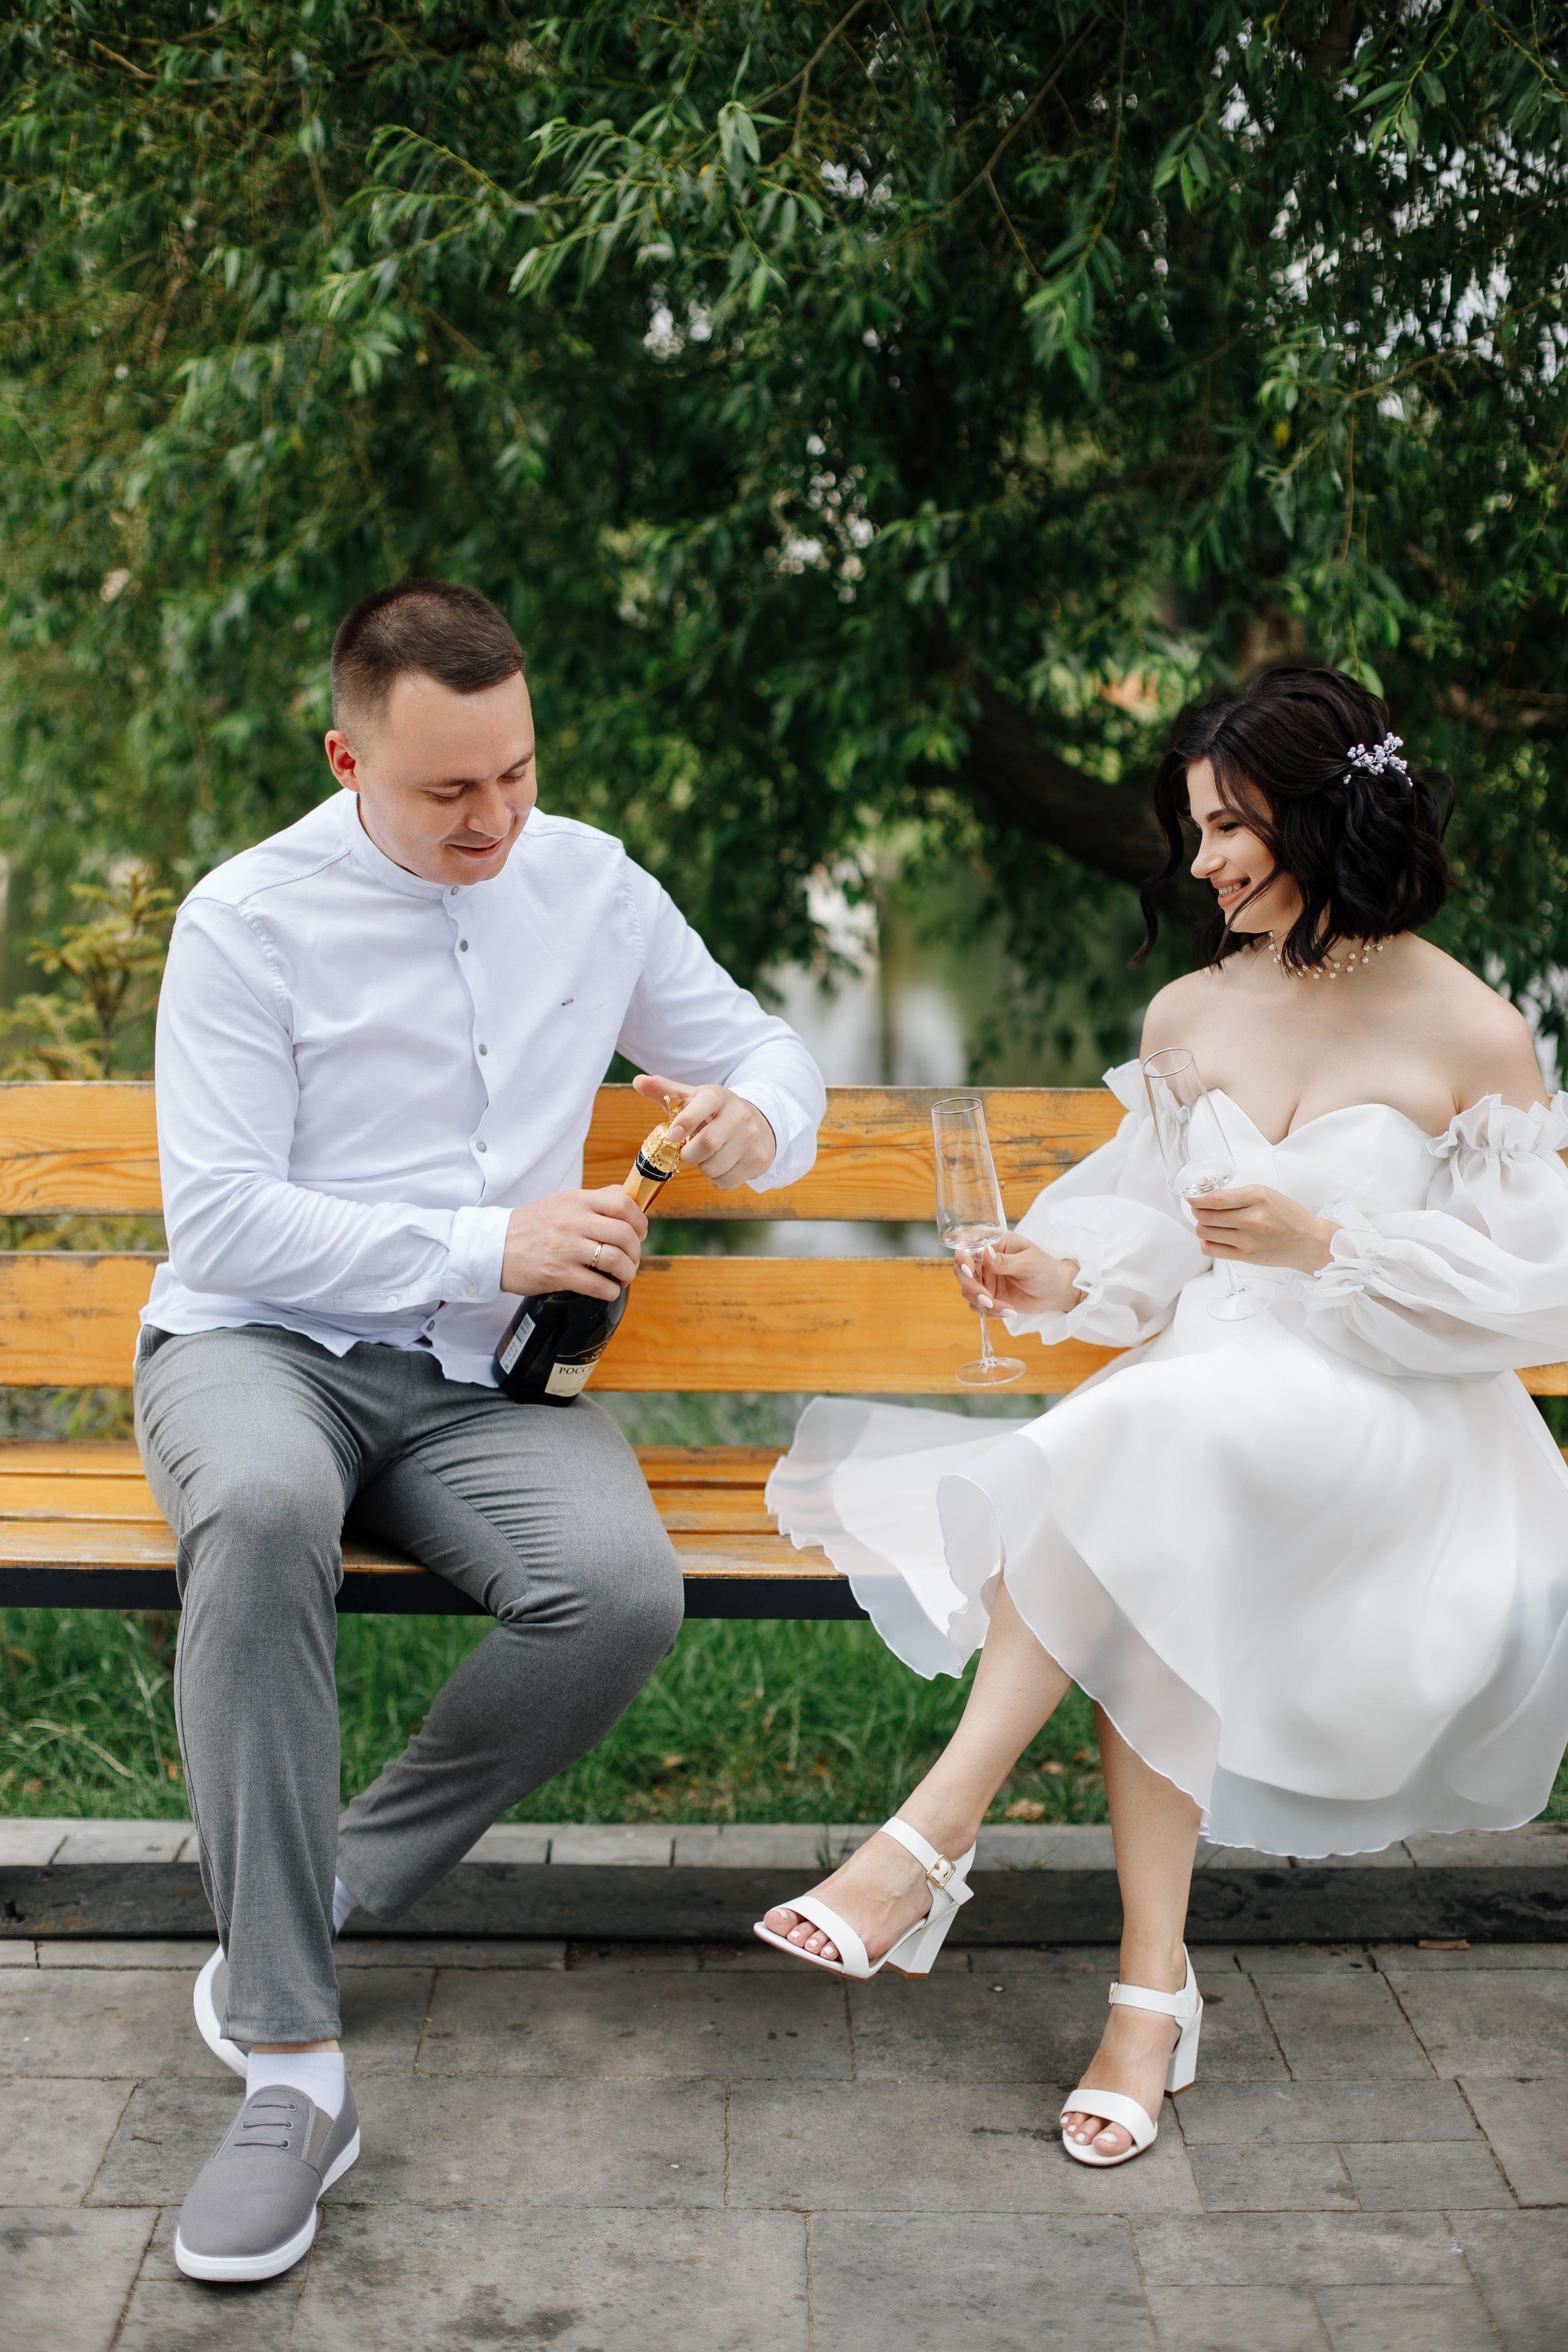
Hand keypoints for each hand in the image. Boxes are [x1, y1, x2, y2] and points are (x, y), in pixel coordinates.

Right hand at [501, 1187, 648, 1299]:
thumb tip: (626, 1197)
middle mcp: (573, 1222)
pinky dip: (611, 1290)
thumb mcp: (561, 1201)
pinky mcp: (558, 1274)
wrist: (495, 1247)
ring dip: (627, 1273)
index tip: (640, 1233)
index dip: (640, 1221)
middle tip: (632, 1259)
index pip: (622, 1204)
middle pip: (624, 1234)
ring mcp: (566, 1248)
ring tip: (623, 1276)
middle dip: (636, 1251)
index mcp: (577, 1201)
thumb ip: (594, 1199)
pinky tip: (608, 1289)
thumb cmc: (531, 1225)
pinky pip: (598, 1285)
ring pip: (615, 1260)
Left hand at [633, 1072, 775, 1188]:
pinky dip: (716, 1180)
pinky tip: (721, 1165)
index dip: (685, 1122)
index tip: (673, 1135)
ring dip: (702, 1167)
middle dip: (689, 1154)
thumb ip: (665, 1091)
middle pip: (707, 1144)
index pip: (702, 1106)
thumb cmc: (714, 1112)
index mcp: (718, 1097)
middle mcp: (740, 1115)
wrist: (759, 1123)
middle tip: (688, 1150)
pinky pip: (725, 1182)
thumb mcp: (692, 1098)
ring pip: (713, 1167)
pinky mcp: (758, 1161)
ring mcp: (751, 1139)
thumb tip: (638, 1081)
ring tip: (707, 1156)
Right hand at [954, 1232, 1082, 1317]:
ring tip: (1006, 1308)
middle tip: (988, 1298)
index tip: (970, 1271)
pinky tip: (1009, 1311)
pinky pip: (978, 1306)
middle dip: (971, 1287)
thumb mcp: (1029, 1263)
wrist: (1055, 1291)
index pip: (968, 1247)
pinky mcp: (989, 1296)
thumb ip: (1005, 1261)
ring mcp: (985, 1280)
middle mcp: (985, 1261)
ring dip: (983, 1303)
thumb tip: (985, 1254)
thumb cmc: (1046, 1269)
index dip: (962, 1259)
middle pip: (961, 1272)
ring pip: (967, 1291)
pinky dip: (990, 1312)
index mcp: (994, 1244)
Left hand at [1188, 1183, 1337, 1273]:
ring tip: (1208, 1222)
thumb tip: (1206, 1190)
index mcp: (1258, 1198)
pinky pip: (1212, 1249)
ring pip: (1206, 1232)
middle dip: (1197, 1210)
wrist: (1307, 1242)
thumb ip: (1237, 1193)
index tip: (1191, 1197)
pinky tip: (1212, 1236)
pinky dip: (1206, 1241)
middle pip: (1206, 1216)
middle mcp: (1252, 1219)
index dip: (1197, 1198)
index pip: (1215, 1198)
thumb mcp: (1266, 1194)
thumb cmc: (1288, 1216)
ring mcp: (1248, 1240)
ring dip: (1201, 1225)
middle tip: (1200, 1208)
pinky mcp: (1245, 1255)